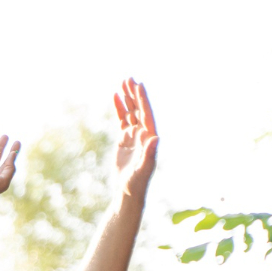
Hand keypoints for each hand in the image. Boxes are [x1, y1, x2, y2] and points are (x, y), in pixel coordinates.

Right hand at [112, 79, 158, 193]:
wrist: (128, 192)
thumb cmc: (137, 183)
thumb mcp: (143, 169)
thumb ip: (150, 154)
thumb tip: (155, 138)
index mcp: (149, 138)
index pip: (146, 115)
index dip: (142, 100)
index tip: (138, 86)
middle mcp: (143, 134)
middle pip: (139, 110)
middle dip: (134, 94)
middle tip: (129, 79)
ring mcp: (133, 136)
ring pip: (131, 112)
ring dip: (128, 98)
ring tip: (123, 83)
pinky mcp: (124, 140)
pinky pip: (122, 120)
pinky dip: (120, 108)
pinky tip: (116, 97)